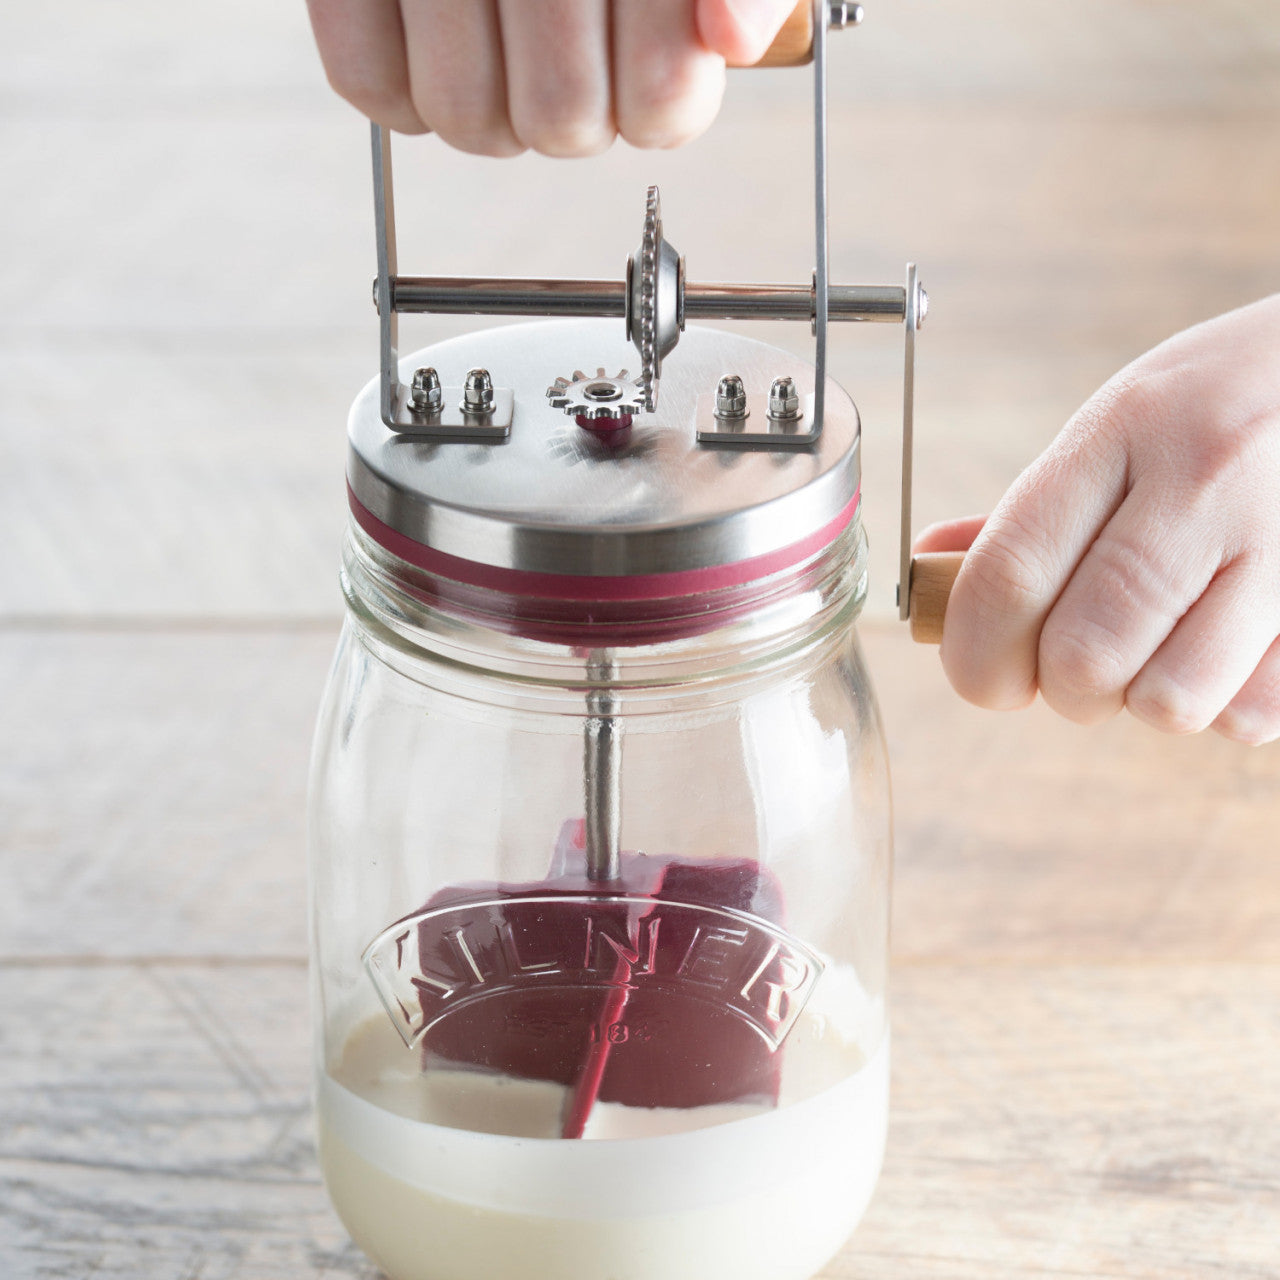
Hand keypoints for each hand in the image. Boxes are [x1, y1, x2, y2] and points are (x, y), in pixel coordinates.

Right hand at [305, 0, 797, 155]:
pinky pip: (367, 79)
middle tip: (577, 63)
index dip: (662, 108)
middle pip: (561, 121)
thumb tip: (730, 38)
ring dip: (494, 113)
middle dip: (577, 113)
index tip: (658, 75)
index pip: (659, 97)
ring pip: (467, 116)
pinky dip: (403, 93)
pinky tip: (439, 53)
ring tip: (509, 54)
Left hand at [915, 294, 1279, 744]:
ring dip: (1146, 701)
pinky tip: (1233, 650)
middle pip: (1083, 655)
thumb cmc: (1222, 408)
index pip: (1009, 574)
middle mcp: (1205, 481)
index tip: (980, 677)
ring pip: (1168, 701)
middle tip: (1077, 667)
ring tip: (1163, 650)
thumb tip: (930, 570)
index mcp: (1123, 431)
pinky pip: (1254, 714)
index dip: (975, 654)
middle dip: (1061, 689)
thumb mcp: (1121, 425)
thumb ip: (1030, 511)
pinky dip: (1228, 707)